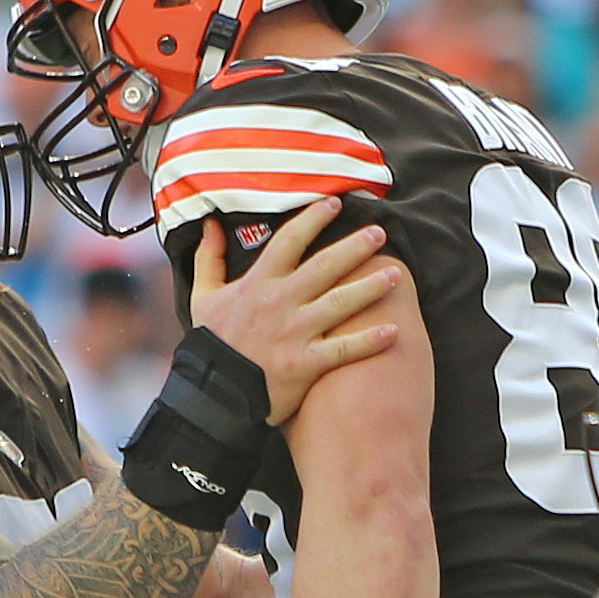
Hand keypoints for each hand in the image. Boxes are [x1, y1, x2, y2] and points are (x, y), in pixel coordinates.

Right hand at [190, 200, 398, 424]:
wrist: (212, 394)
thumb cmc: (211, 345)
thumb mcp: (202, 297)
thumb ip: (209, 259)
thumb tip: (211, 225)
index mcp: (258, 282)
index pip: (290, 239)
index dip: (314, 218)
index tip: (335, 203)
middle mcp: (281, 302)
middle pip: (326, 265)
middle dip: (355, 246)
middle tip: (379, 232)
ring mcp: (295, 333)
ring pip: (341, 302)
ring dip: (371, 287)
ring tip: (395, 275)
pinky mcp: (305, 363)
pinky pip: (344, 349)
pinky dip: (369, 340)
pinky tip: (393, 331)